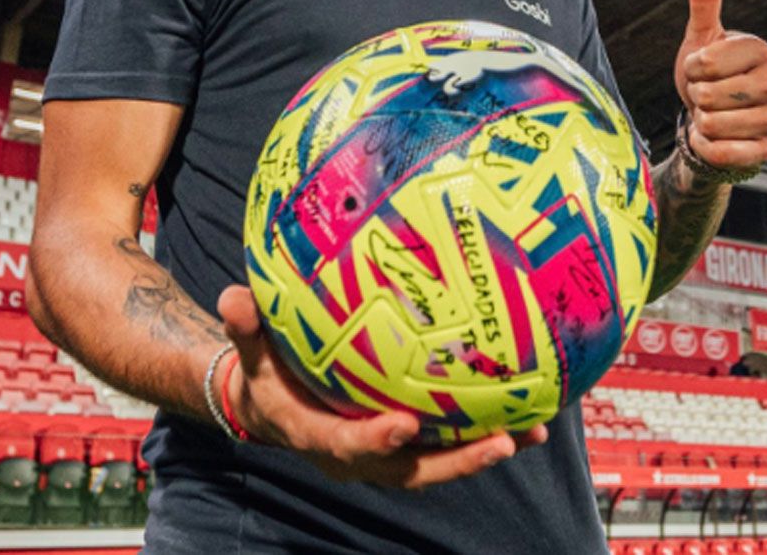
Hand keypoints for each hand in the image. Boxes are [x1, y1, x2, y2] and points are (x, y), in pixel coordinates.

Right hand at [217, 285, 548, 488]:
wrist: (274, 407)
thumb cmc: (264, 376)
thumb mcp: (249, 355)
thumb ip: (245, 328)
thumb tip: (233, 295)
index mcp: (320, 437)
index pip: (349, 445)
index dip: (377, 439)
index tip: (406, 422)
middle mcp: (361, 456)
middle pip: (414, 469)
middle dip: (459, 461)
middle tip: (503, 442)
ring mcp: (388, 453)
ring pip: (441, 461)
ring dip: (486, 449)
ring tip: (533, 429)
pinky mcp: (408, 443)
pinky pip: (450, 442)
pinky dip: (487, 431)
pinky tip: (527, 412)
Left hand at [672, 0, 766, 169]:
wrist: (707, 120)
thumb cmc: (705, 75)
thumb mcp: (700, 37)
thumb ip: (705, 1)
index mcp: (760, 51)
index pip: (706, 60)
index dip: (691, 67)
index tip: (699, 68)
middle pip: (709, 95)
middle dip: (695, 96)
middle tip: (705, 95)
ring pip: (714, 123)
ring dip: (700, 122)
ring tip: (711, 115)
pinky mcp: (765, 150)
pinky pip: (723, 152)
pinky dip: (706, 147)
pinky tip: (713, 138)